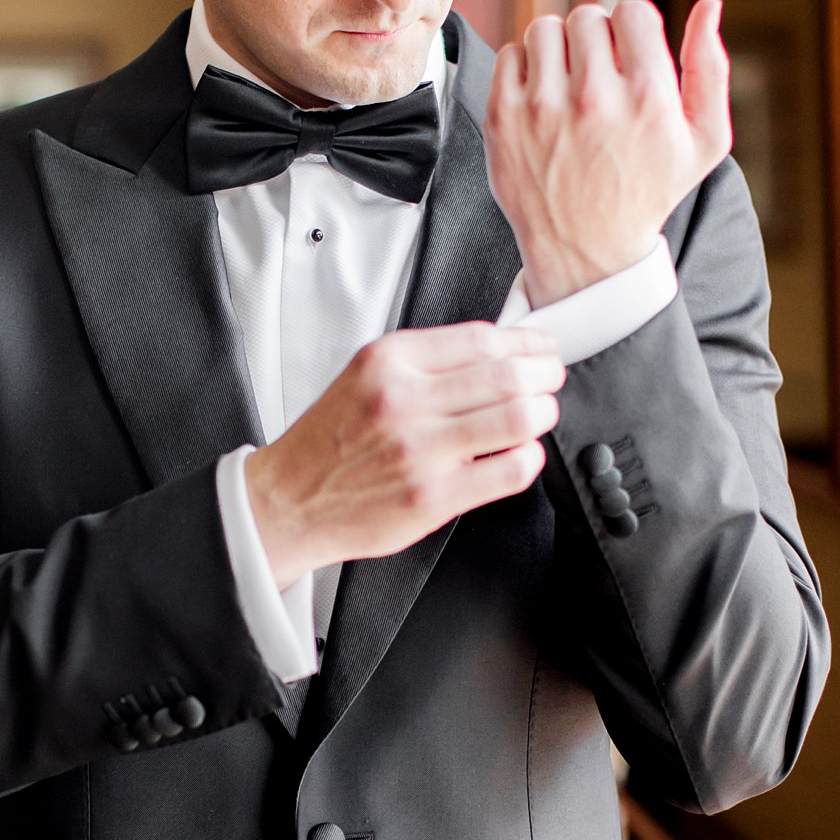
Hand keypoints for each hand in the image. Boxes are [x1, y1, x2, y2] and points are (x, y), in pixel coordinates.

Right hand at [244, 323, 564, 589]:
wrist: (289, 500)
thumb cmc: (330, 442)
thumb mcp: (365, 377)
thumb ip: (425, 363)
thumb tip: (498, 353)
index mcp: (388, 362)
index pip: (482, 339)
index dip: (526, 342)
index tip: (541, 349)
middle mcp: (403, 401)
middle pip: (508, 375)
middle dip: (545, 376)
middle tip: (550, 380)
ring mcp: (420, 451)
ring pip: (517, 418)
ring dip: (542, 414)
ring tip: (539, 415)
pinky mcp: (432, 497)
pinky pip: (509, 470)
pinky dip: (528, 458)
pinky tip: (520, 454)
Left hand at [484, 0, 731, 307]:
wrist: (587, 250)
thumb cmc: (650, 191)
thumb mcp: (704, 142)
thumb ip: (711, 70)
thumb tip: (709, 3)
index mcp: (648, 97)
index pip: (633, 10)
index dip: (634, 31)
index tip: (630, 60)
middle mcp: (594, 98)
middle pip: (588, 15)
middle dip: (597, 39)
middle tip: (600, 75)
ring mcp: (542, 109)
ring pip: (545, 28)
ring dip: (559, 48)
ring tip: (570, 82)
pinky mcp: (503, 120)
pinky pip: (510, 54)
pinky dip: (525, 67)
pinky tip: (543, 97)